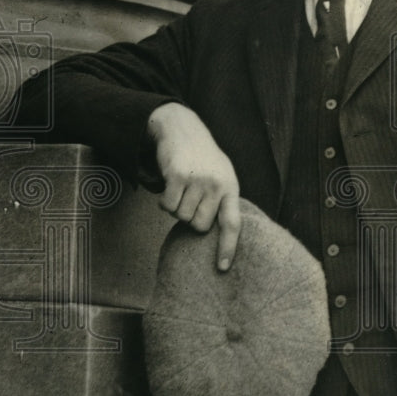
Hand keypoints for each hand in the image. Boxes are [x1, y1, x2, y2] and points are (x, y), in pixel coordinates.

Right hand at [147, 103, 240, 269]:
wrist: (182, 128)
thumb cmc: (203, 158)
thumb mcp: (221, 174)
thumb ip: (222, 200)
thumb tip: (218, 234)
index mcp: (231, 187)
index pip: (232, 223)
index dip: (227, 247)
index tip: (221, 267)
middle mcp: (217, 184)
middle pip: (199, 226)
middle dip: (191, 218)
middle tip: (190, 199)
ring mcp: (198, 180)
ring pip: (180, 217)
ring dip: (176, 206)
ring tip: (182, 187)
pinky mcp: (178, 176)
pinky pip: (167, 206)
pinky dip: (164, 200)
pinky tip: (170, 184)